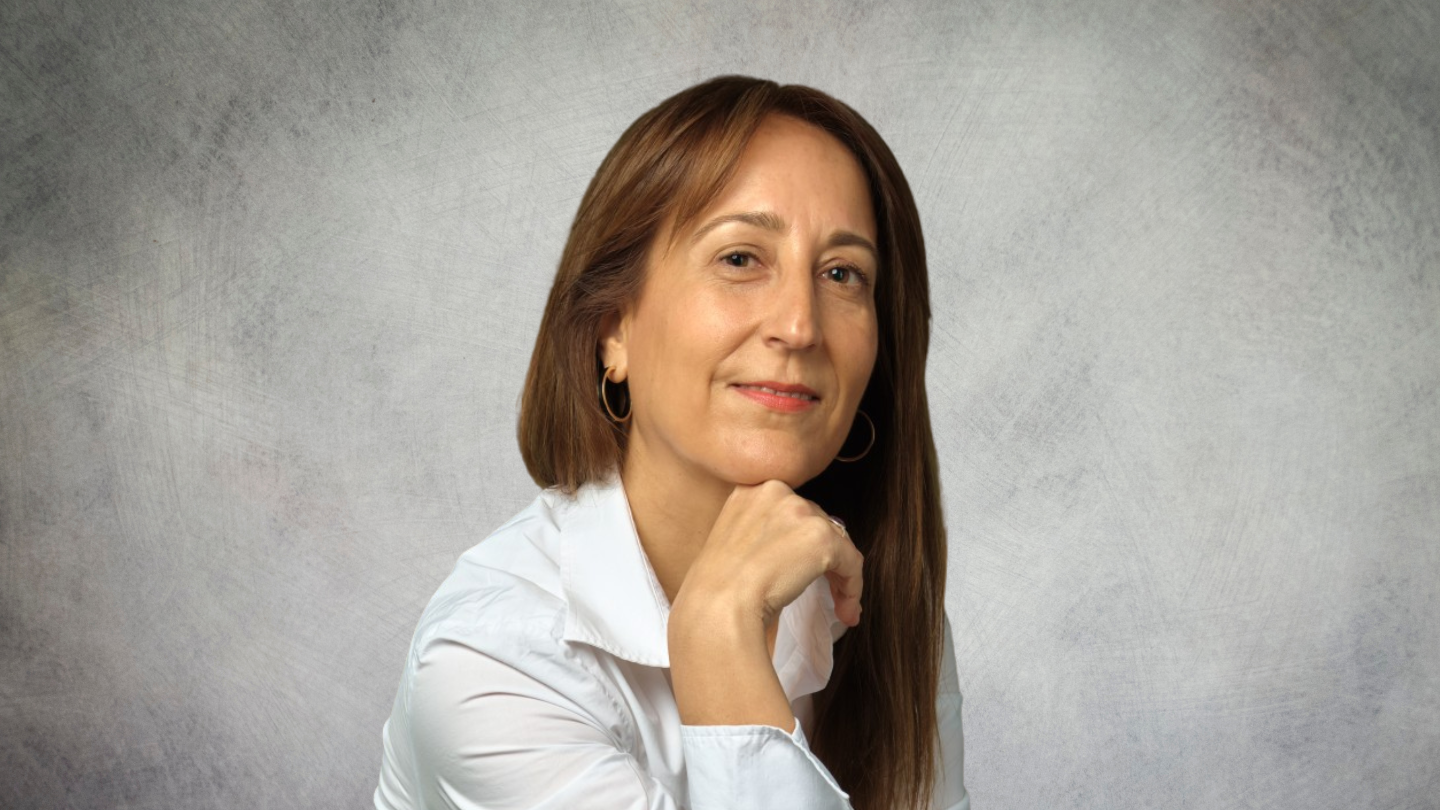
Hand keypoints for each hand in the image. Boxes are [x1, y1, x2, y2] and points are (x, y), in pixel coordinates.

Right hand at [673, 478, 863, 631]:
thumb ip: (761, 534)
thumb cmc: (717, 589)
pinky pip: (852, 563)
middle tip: (825, 590)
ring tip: (839, 607)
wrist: (718, 607)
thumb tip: (793, 554)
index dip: (800, 543)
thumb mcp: (732, 544)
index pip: (791, 512)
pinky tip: (846, 612)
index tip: (801, 569)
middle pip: (817, 522)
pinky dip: (853, 588)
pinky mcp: (821, 538)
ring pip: (837, 542)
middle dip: (823, 558)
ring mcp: (800, 512)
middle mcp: (776, 492)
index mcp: (750, 491)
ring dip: (840, 575)